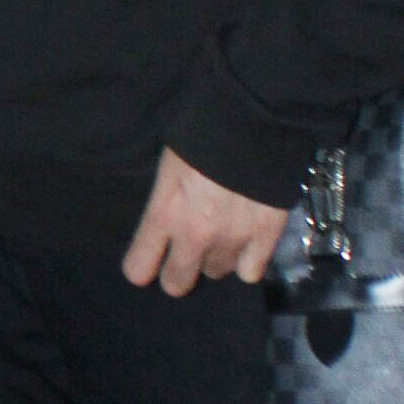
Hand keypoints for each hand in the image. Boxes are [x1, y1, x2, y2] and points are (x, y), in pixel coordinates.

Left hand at [121, 147, 289, 296]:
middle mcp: (195, 236)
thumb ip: (164, 202)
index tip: (149, 258)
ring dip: (216, 258)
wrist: (255, 120)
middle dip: (178, 271)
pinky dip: (249, 262)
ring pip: (216, 272)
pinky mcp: (265, 238)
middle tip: (187, 251)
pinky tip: (248, 245)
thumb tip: (166, 219)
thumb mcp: (168, 166)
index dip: (142, 265)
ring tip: (222, 234)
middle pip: (177, 283)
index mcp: (164, 214)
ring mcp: (232, 240)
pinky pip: (251, 272)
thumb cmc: (203, 133)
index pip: (138, 269)